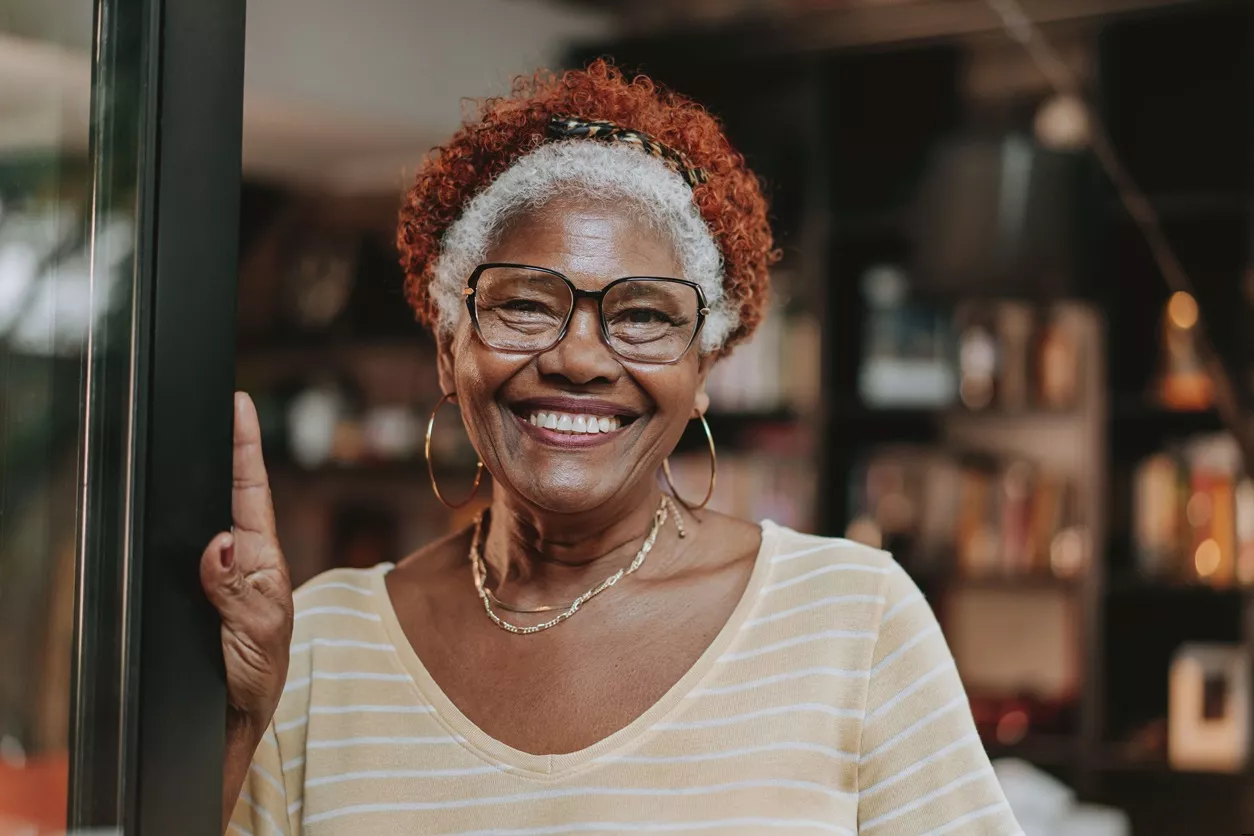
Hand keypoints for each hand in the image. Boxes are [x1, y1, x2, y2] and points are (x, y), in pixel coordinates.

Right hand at [200, 392, 292, 735]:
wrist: (233, 724)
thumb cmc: (256, 677)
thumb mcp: (258, 635)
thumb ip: (238, 592)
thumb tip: (220, 544)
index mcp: (263, 562)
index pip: (253, 494)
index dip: (246, 447)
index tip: (239, 403)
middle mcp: (241, 561)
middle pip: (228, 494)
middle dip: (224, 449)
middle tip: (216, 403)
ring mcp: (217, 576)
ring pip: (202, 518)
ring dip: (198, 485)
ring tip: (194, 439)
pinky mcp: (194, 594)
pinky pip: (179, 551)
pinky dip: (174, 527)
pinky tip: (164, 508)